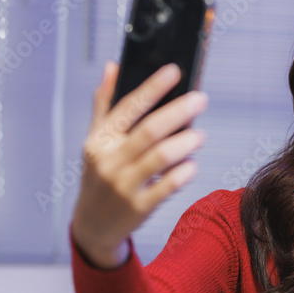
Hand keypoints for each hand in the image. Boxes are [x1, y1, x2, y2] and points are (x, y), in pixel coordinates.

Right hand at [70, 61, 207, 268]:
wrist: (92, 225)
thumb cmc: (99, 175)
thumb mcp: (96, 142)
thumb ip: (105, 104)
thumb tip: (113, 66)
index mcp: (99, 140)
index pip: (127, 107)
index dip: (152, 87)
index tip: (174, 70)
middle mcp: (108, 161)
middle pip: (150, 130)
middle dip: (179, 111)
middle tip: (201, 100)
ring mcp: (123, 186)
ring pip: (162, 157)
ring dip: (186, 142)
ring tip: (200, 135)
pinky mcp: (139, 208)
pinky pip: (168, 186)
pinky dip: (184, 172)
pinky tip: (191, 165)